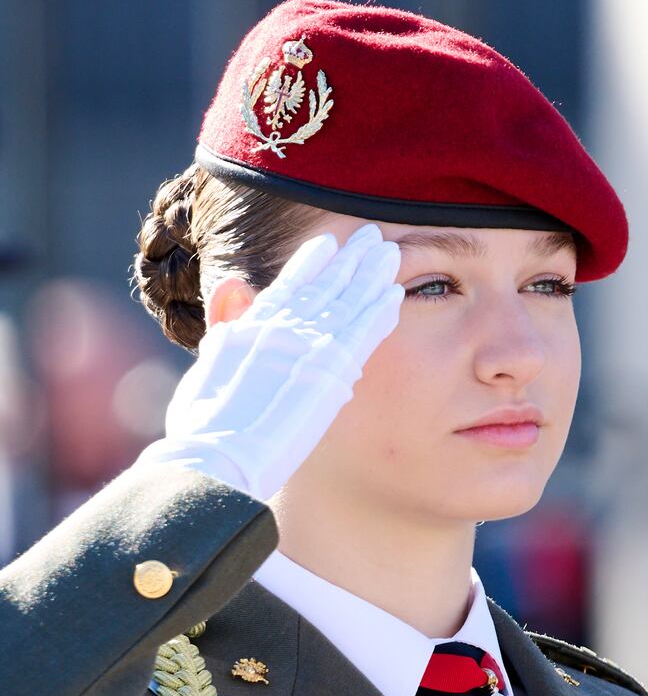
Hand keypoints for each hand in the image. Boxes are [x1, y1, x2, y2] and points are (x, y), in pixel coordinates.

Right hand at [139, 223, 403, 500]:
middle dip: (350, 259)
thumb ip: (225, 323)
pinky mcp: (328, 371)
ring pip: (348, 301)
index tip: (329, 244)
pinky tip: (396, 295)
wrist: (215, 458)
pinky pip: (362, 333)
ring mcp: (306, 347)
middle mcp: (281, 330)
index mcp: (250, 328)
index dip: (311, 262)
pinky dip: (378, 311)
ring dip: (371, 275)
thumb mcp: (206, 366)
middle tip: (373, 237)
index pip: (288, 285)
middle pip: (325, 285)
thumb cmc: (204, 429)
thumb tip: (233, 283)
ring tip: (391, 253)